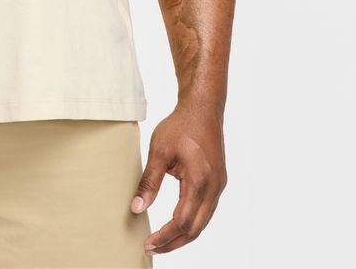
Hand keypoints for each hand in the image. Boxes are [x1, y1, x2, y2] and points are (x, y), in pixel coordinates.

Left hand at [130, 101, 227, 255]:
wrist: (203, 107)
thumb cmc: (180, 125)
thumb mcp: (159, 151)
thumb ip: (149, 182)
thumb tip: (137, 208)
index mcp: (200, 181)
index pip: (182, 222)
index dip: (165, 237)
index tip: (148, 244)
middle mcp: (214, 188)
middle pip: (195, 228)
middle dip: (174, 242)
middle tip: (153, 248)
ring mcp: (219, 185)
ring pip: (203, 221)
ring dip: (184, 234)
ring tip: (162, 240)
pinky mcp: (218, 181)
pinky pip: (206, 210)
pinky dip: (192, 221)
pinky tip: (177, 223)